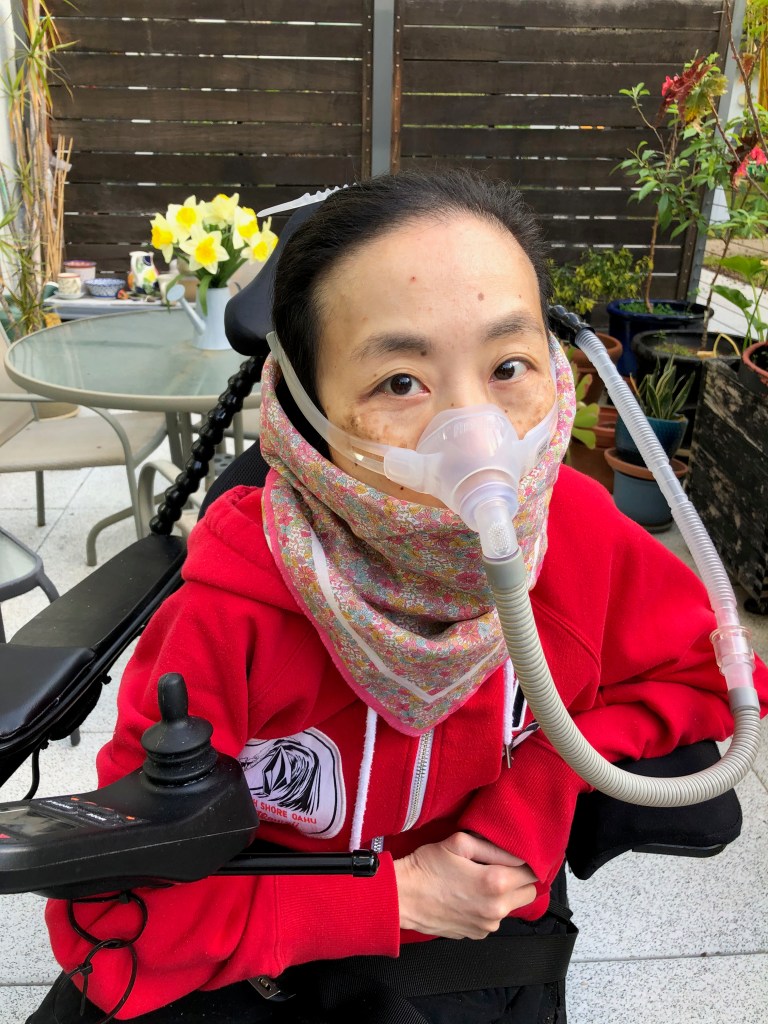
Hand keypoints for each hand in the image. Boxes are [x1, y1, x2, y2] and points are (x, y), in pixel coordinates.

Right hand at [393, 831, 537, 939]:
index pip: (531, 872)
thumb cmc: (427, 866)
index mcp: (494, 882)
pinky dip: (489, 907)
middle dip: (519, 879)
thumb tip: (517, 853)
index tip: (513, 856)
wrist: (402, 897)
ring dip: (504, 894)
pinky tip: (469, 896)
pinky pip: (494, 918)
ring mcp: (487, 925)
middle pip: (529, 893)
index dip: (525, 861)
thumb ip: (493, 847)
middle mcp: (495, 909)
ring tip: (478, 880)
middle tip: (499, 867)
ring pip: (512, 907)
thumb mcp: (459, 843)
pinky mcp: (477, 934)